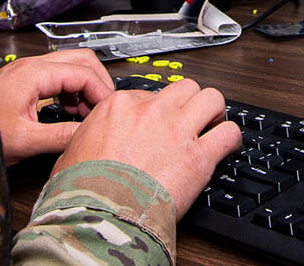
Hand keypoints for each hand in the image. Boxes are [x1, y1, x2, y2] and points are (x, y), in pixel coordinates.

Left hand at [0, 49, 114, 165]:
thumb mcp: (24, 141)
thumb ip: (61, 137)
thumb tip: (88, 135)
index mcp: (33, 74)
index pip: (83, 72)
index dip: (101, 92)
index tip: (108, 111)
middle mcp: (31, 66)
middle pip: (81, 60)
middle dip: (97, 83)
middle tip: (103, 108)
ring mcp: (27, 71)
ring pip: (70, 66)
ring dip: (84, 87)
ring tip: (86, 114)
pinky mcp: (23, 80)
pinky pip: (57, 76)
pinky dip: (70, 90)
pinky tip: (69, 111)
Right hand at [50, 78, 241, 217]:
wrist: (99, 214)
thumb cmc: (83, 188)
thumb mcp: (73, 149)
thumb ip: (90, 134)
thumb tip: (93, 139)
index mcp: (120, 106)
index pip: (151, 94)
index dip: (158, 111)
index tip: (159, 124)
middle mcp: (152, 111)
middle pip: (184, 88)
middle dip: (189, 102)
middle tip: (190, 119)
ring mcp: (178, 130)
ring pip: (211, 98)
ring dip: (213, 111)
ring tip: (211, 125)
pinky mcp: (198, 156)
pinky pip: (228, 133)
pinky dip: (230, 138)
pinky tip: (226, 146)